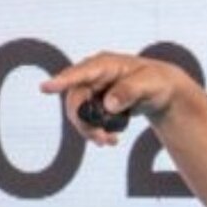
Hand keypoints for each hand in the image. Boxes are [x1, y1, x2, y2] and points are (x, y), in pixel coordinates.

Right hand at [40, 52, 196, 146]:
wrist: (162, 91)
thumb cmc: (157, 81)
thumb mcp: (149, 84)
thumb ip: (129, 91)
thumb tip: (108, 104)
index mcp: (105, 64)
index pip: (80, 73)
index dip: (62, 81)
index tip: (45, 88)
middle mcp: (93, 75)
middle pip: (75, 99)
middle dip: (84, 122)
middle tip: (101, 140)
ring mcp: (92, 89)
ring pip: (78, 113)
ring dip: (89, 130)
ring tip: (110, 142)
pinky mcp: (94, 103)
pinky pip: (86, 119)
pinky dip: (95, 131)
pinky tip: (111, 140)